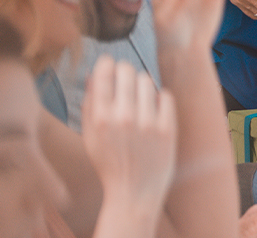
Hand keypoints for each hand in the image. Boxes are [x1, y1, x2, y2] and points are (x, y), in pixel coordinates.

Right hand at [82, 56, 176, 209]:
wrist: (134, 192)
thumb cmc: (110, 164)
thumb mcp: (90, 137)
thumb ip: (89, 105)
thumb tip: (91, 75)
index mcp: (100, 119)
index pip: (104, 74)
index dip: (107, 63)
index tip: (109, 64)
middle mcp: (123, 118)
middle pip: (127, 72)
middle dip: (125, 72)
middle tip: (126, 80)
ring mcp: (147, 123)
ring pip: (148, 81)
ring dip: (143, 85)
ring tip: (140, 98)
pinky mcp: (167, 129)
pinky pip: (166, 96)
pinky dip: (160, 98)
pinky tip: (155, 109)